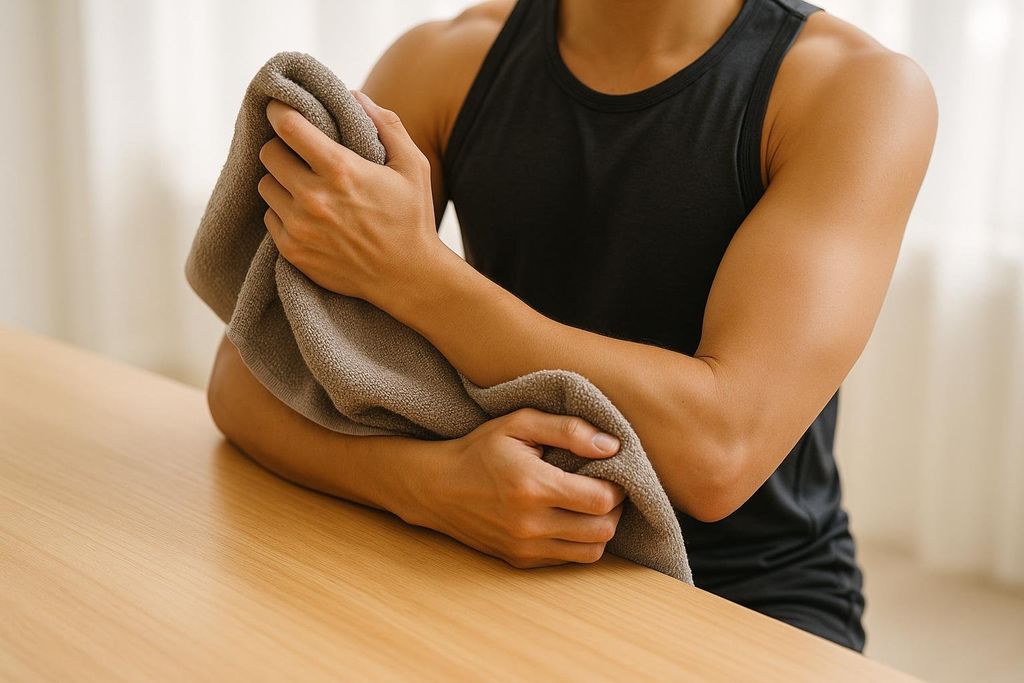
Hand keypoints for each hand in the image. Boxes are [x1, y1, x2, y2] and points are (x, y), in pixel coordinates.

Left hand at [257, 92, 441, 304]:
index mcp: (341, 170)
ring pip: (266, 186)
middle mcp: (314, 197)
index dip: (280, 112)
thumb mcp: (413, 166)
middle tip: (299, 154)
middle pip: (268, 154)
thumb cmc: (412, 219)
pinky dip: (283, 212)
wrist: (407, 278)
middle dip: (282, 148)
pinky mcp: (293, 251)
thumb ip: (387, 125)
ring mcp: (300, 227)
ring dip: (280, 181)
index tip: (281, 109)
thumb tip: (354, 96)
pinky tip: (307, 215)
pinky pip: (270, 218)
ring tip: (304, 186)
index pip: (288, 127)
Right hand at [414, 408, 628, 569]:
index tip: (611, 470)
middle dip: (614, 509)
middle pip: (603, 530)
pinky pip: (567, 560)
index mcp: (533, 486)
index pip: (601, 499)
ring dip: (600, 529)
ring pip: (590, 552)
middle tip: (606, 488)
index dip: (618, 485)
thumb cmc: (480, 449)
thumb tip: (611, 446)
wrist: (436, 486)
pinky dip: (578, 542)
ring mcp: (524, 547)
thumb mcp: (520, 423)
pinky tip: (569, 519)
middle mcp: (530, 524)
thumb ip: (568, 430)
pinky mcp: (519, 561)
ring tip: (590, 505)